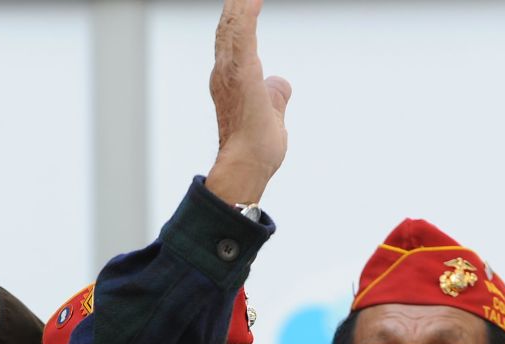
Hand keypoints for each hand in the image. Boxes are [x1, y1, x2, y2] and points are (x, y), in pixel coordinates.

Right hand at [205, 0, 291, 204]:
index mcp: (231, 77)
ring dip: (240, 2)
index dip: (240, 11)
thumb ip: (275, 95)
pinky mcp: (243, 72)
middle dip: (238, 1)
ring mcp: (230, 70)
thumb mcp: (271, 114)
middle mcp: (224, 70)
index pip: (234, 35)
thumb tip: (280, 83)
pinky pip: (244, 32)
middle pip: (230, 22)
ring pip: (233, 21)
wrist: (246, 167)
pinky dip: (248, 10)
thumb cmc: (255, 149)